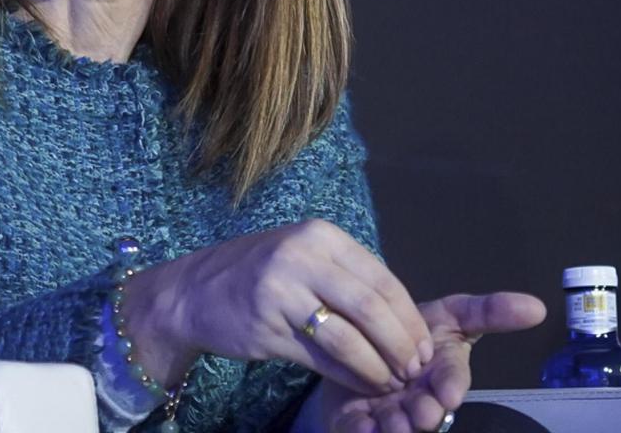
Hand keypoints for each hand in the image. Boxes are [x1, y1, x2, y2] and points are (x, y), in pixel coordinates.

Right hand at [121, 219, 431, 395]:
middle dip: (401, 344)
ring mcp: (281, 291)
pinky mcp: (266, 326)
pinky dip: (349, 375)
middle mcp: (302, 256)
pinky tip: (364, 384)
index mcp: (320, 236)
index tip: (426, 345)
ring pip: (348, 336)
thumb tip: (402, 315)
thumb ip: (348, 276)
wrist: (194, 292)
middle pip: (371, 307)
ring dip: (378, 366)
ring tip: (393, 382)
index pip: (382, 279)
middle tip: (415, 369)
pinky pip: (320, 357)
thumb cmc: (259, 275)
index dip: (409, 318)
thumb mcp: (303, 256)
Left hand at [300, 292, 546, 432]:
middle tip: (420, 412)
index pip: (452, 380)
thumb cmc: (414, 331)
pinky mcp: (358, 419)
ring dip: (396, 426)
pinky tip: (362, 425)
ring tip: (394, 423)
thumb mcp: (451, 315)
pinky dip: (360, 428)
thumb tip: (539, 307)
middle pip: (425, 409)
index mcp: (442, 375)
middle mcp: (420, 398)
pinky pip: (358, 428)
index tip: (449, 392)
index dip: (451, 385)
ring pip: (395, 424)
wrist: (364, 345)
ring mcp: (390, 412)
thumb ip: (489, 311)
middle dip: (425, 412)